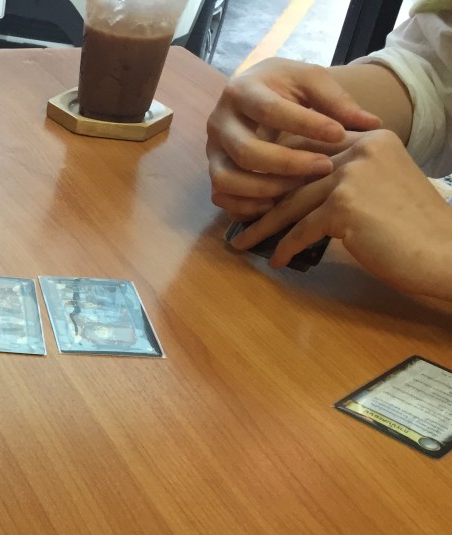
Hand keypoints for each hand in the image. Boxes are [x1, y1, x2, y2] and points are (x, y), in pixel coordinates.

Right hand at [207, 58, 380, 218]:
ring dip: (266, 189)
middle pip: (246, 152)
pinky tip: (278, 203)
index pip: (270, 111)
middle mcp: (218, 121)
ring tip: (301, 187)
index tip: (340, 134)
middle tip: (324, 168)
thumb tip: (373, 124)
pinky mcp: (212, 172)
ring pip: (227, 180)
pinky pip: (221, 197)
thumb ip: (339, 101)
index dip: (306, 125)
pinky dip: (247, 206)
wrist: (256, 93)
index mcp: (241, 90)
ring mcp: (211, 151)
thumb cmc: (286, 88)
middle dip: (288, 164)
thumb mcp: (311, 82)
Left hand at [231, 130, 451, 298]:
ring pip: (293, 203)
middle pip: (298, 175)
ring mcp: (352, 175)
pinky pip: (301, 229)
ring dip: (263, 226)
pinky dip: (286, 246)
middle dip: (264, 199)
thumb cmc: (413, 227)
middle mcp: (361, 149)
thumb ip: (349, 178)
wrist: (444, 251)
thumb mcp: (382, 187)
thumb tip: (306, 192)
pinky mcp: (344, 206)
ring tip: (243, 241)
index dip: (282, 171)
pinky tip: (278, 260)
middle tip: (239, 216)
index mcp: (371, 138)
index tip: (257, 190)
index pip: (312, 148)